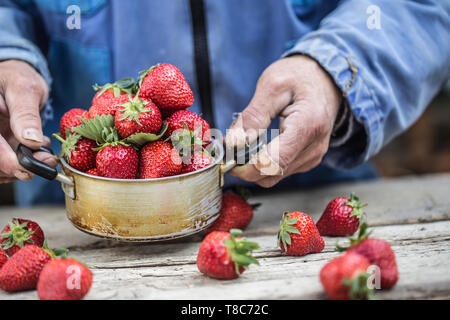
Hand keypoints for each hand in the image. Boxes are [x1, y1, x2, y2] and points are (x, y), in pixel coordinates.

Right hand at [0, 60, 55, 182]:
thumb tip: (31, 141)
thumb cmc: (18, 79)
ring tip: (44, 155)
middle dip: (17, 167)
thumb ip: (26, 114)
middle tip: (46, 161)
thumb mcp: (24, 89)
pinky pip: (3, 166)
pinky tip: (36, 154)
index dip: (6, 161)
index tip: (29, 168)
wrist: (16, 79)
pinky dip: (21, 167)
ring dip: (21, 170)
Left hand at [226, 55, 341, 186]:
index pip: (272, 163)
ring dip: (251, 166)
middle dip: (243, 167)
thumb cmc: (298, 77)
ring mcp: (312, 157)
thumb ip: (252, 117)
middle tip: (226, 147)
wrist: (324, 79)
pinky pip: (278, 171)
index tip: (225, 155)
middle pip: (270, 174)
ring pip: (272, 177)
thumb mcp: (271, 86)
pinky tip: (255, 146)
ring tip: (239, 143)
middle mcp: (314, 147)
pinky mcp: (307, 161)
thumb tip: (234, 144)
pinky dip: (261, 164)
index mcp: (308, 125)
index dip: (244, 166)